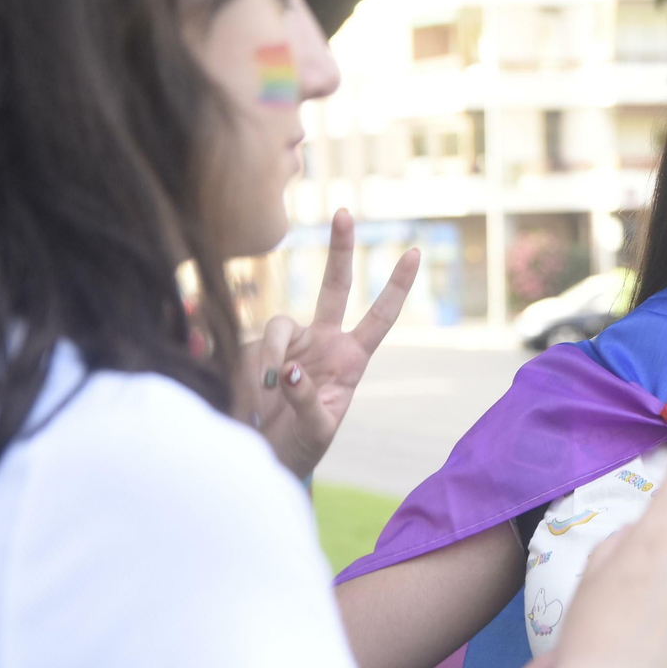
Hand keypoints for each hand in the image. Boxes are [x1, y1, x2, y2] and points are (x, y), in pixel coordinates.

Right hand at [236, 209, 419, 477]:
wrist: (267, 455)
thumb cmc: (303, 446)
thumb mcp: (317, 430)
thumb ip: (306, 400)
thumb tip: (292, 371)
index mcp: (351, 359)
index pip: (380, 316)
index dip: (397, 286)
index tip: (414, 252)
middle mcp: (323, 342)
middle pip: (335, 286)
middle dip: (339, 249)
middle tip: (345, 211)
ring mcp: (291, 342)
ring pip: (281, 323)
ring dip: (273, 358)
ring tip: (266, 397)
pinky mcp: (258, 349)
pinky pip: (256, 347)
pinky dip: (254, 369)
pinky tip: (252, 397)